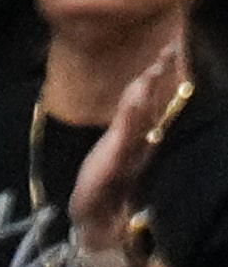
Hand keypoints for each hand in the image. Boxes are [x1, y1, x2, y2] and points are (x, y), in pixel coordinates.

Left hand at [69, 42, 187, 240]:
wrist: (97, 218)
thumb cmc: (103, 187)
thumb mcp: (111, 156)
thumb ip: (125, 136)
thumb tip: (133, 116)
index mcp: (131, 134)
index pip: (143, 98)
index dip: (154, 75)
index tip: (166, 51)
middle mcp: (134, 139)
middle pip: (147, 100)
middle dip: (157, 74)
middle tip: (170, 48)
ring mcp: (126, 149)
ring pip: (139, 113)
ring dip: (146, 89)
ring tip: (155, 66)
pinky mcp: (114, 160)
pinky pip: (124, 134)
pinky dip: (130, 116)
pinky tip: (134, 100)